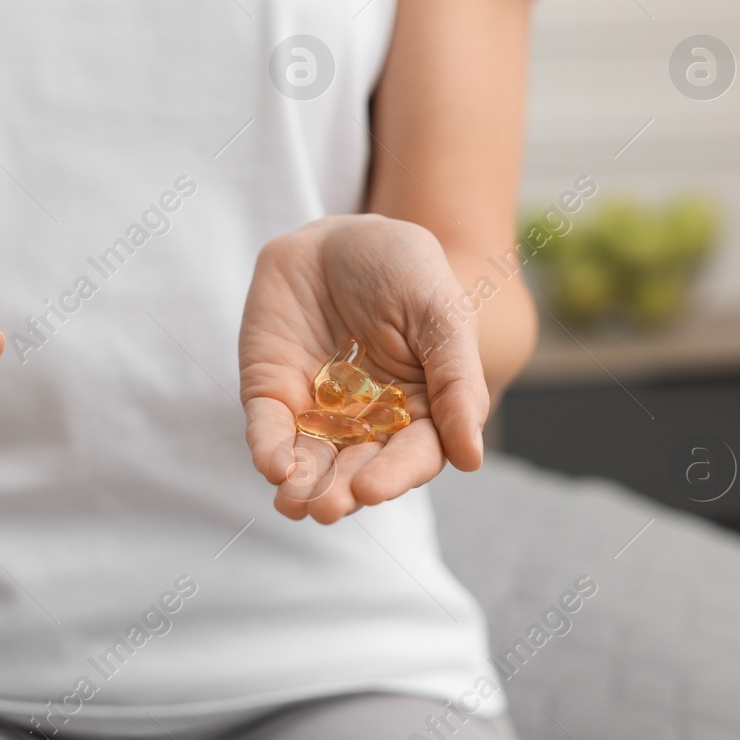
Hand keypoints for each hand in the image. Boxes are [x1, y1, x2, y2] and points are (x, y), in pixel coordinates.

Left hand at [238, 215, 489, 523]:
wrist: (339, 232)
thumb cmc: (404, 269)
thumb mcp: (442, 314)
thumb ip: (457, 382)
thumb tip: (471, 458)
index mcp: (420, 409)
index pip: (412, 455)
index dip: (394, 475)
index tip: (373, 489)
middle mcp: (368, 420)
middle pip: (357, 467)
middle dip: (342, 490)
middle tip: (329, 507)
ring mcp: (317, 409)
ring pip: (311, 459)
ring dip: (303, 484)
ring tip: (297, 503)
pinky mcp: (273, 391)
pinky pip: (269, 428)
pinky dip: (268, 448)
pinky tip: (272, 467)